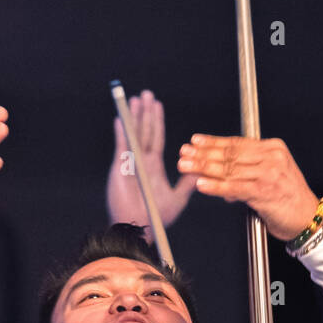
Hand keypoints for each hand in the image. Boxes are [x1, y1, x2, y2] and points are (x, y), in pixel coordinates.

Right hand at [106, 89, 196, 230]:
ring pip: (133, 134)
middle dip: (145, 112)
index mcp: (153, 167)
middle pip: (144, 131)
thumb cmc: (156, 218)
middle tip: (146, 94)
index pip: (157, 138)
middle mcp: (141, 162)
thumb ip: (188, 183)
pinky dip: (121, 132)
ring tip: (134, 99)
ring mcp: (130, 163)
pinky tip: (121, 118)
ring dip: (134, 116)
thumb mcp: (178, 198)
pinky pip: (121, 146)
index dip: (157, 121)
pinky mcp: (120, 168)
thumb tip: (202, 168)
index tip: (157, 105)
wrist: (138, 228)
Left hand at [177, 134, 319, 239]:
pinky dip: (215, 186)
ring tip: (186, 167)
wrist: (308, 219)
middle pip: (230, 154)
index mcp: (273, 149)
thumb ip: (246, 173)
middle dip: (203, 154)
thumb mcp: (270, 177)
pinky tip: (201, 184)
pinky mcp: (264, 191)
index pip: (237, 143)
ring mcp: (268, 173)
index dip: (213, 142)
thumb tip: (218, 177)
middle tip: (184, 154)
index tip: (195, 142)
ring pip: (229, 169)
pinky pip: (234, 187)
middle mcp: (271, 157)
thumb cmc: (288, 200)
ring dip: (204, 168)